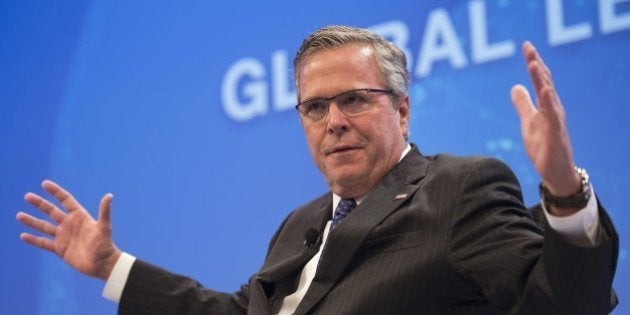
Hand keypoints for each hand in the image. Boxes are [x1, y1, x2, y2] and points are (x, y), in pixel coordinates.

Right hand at [16, 180, 120, 279]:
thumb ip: (104, 212)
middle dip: (40, 203)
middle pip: (51, 211)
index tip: (45, 184)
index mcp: (80, 216)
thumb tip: (109, 196)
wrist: (102, 264)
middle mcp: (70, 224)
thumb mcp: (104, 227)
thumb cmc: (105, 244)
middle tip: (27, 196)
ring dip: (32, 221)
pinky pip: (44, 243)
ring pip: (44, 226)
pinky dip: (34, 240)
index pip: (65, 200)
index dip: (56, 192)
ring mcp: (64, 236)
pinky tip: (23, 236)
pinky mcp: (60, 249)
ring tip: (19, 215)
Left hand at [511, 42, 581, 214]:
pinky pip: (553, 117)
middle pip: (545, 83)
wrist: (555, 172)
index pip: (540, 80)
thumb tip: (515, 86)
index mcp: (546, 106)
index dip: (534, 63)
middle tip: (529, 48)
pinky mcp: (556, 136)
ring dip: (542, 80)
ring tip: (534, 64)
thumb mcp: (528, 122)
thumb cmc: (544, 146)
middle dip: (537, 65)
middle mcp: (553, 110)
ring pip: (549, 97)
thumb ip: (523, 104)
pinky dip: (549, 104)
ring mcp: (556, 122)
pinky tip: (545, 91)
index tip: (527, 46)